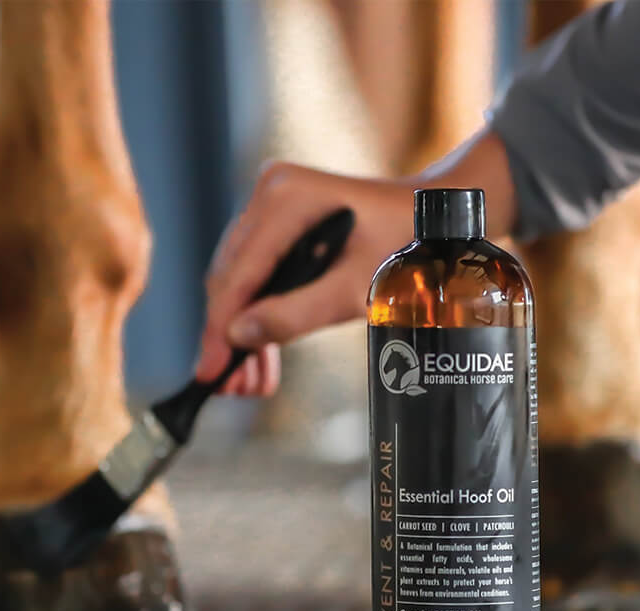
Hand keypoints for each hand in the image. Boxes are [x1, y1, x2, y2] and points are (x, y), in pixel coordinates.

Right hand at [196, 161, 414, 394]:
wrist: (430, 218)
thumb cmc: (406, 247)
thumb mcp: (356, 290)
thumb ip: (295, 314)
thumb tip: (238, 336)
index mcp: (287, 199)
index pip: (239, 274)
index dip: (220, 328)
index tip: (209, 372)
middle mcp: (271, 194)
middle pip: (232, 277)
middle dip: (229, 335)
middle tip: (230, 387)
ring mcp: (274, 206)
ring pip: (241, 280)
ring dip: (242, 331)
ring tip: (246, 382)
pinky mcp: (281, 223)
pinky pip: (259, 273)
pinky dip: (259, 313)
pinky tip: (261, 354)